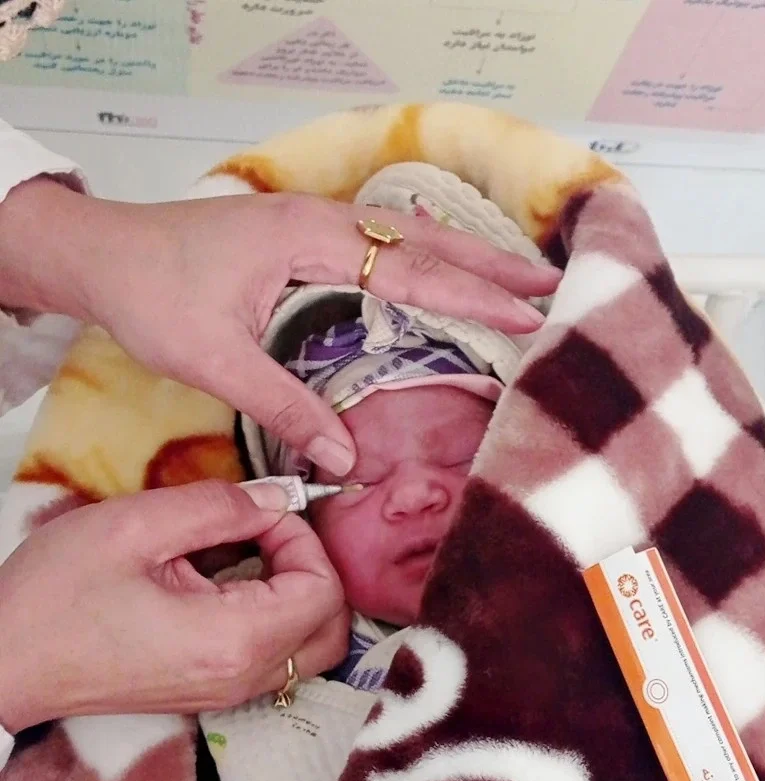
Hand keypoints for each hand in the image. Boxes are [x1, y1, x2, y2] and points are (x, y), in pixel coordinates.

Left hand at [0, 179, 559, 475]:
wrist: (101, 254)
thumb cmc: (152, 296)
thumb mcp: (214, 360)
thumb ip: (284, 405)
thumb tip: (343, 460)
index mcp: (309, 242)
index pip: (411, 270)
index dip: (473, 296)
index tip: (529, 315)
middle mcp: (320, 225)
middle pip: (424, 241)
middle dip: (490, 266)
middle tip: (552, 288)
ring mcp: (313, 228)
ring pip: (406, 240)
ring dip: (463, 260)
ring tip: (519, 283)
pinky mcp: (303, 241)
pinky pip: (381, 248)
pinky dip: (425, 262)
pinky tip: (445, 282)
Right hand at [0, 482, 349, 733]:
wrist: (6, 661)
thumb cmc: (55, 597)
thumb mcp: (133, 527)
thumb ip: (217, 507)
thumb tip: (276, 498)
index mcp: (233, 641)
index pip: (324, 592)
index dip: (305, 541)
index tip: (262, 513)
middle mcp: (243, 678)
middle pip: (333, 630)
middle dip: (315, 571)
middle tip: (267, 532)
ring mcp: (228, 694)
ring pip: (311, 649)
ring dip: (299, 597)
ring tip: (248, 553)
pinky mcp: (210, 693)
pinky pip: (275, 660)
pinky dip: (275, 620)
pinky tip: (229, 583)